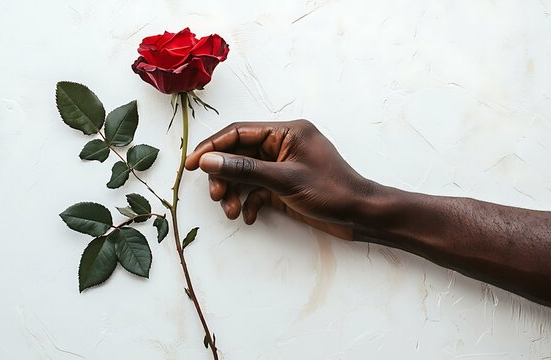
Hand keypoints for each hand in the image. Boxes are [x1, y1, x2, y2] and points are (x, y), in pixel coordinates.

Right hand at [185, 119, 374, 238]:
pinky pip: (257, 189)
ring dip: (235, 192)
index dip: (212, 147)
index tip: (191, 164)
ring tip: (232, 211)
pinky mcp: (284, 185)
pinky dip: (249, 202)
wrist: (360, 215)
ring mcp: (282, 165)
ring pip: (245, 174)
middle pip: (238, 155)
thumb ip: (244, 169)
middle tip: (218, 196)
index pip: (239, 133)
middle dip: (224, 176)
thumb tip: (208, 160)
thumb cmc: (331, 191)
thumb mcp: (284, 180)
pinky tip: (249, 216)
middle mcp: (282, 145)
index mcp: (286, 132)